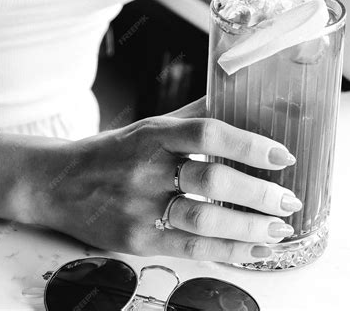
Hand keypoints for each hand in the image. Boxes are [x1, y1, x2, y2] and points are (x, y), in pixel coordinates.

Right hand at [32, 98, 299, 262]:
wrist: (60, 183)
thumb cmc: (115, 151)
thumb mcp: (150, 124)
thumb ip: (194, 116)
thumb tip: (240, 97)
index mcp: (155, 133)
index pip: (209, 132)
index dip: (250, 143)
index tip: (283, 155)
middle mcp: (148, 168)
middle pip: (212, 180)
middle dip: (259, 192)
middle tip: (289, 198)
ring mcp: (140, 207)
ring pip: (204, 220)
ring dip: (249, 227)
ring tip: (279, 228)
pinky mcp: (137, 240)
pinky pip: (190, 249)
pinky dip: (229, 251)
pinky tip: (254, 250)